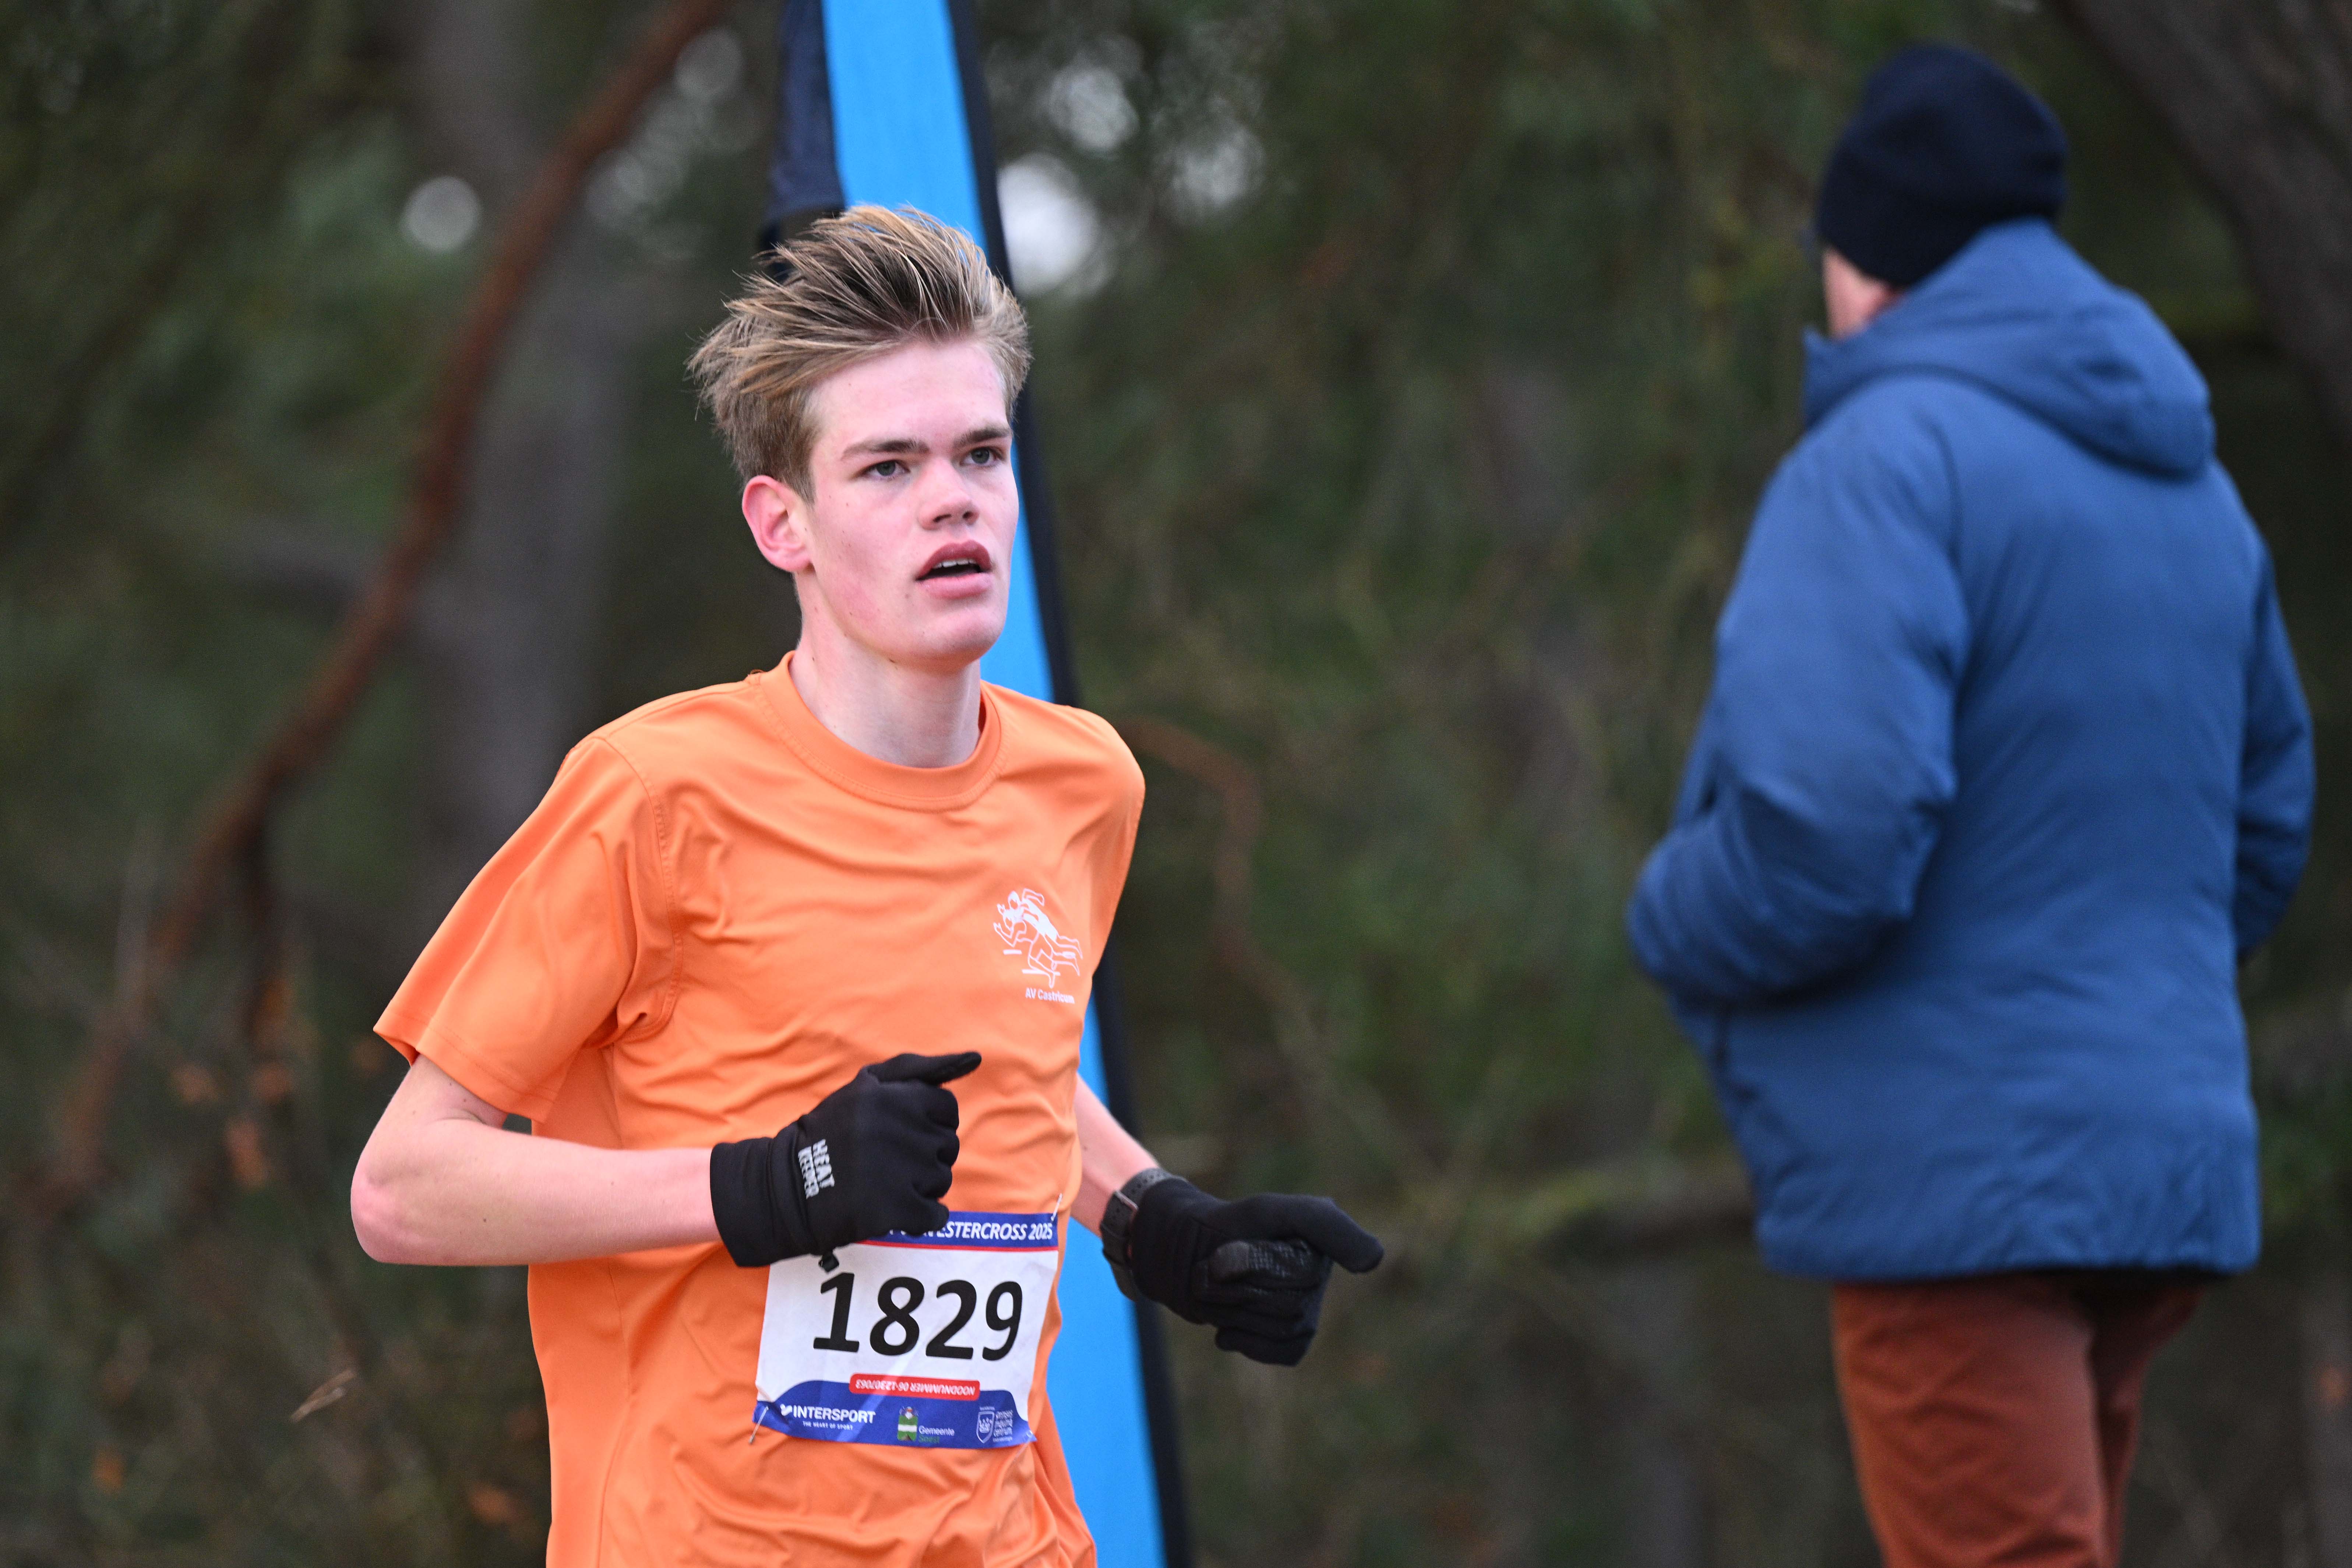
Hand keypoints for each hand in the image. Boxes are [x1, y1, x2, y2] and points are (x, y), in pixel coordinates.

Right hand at [709, 1052, 978, 1266]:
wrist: (788, 1187)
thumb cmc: (834, 1131)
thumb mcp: (868, 1085)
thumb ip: (918, 1069)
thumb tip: (974, 1058)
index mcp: (892, 1097)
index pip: (947, 1109)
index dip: (929, 1123)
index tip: (904, 1134)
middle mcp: (896, 1130)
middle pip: (947, 1145)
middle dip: (925, 1154)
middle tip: (888, 1161)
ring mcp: (897, 1172)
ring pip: (942, 1180)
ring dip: (921, 1186)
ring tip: (883, 1182)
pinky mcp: (892, 1210)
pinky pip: (936, 1215)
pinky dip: (921, 1217)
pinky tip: (894, 1210)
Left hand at [1106, 1170, 1382, 1365]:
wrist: (1180, 1257)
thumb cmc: (1223, 1227)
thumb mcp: (1268, 1211)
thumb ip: (1323, 1223)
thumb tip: (1374, 1261)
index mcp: (1322, 1242)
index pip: (1299, 1271)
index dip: (1252, 1266)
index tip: (1224, 1252)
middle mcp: (1319, 1274)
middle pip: (1290, 1304)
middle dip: (1241, 1290)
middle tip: (1217, 1269)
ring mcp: (1305, 1307)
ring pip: (1283, 1328)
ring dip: (1237, 1311)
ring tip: (1222, 1291)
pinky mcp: (1287, 1337)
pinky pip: (1287, 1352)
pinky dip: (1251, 1344)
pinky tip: (1227, 1329)